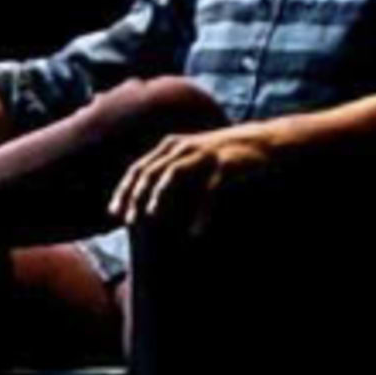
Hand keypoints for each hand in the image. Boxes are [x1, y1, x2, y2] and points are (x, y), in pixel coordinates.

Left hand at [118, 121, 271, 234]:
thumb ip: (169, 170)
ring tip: (151, 217)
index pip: (139, 168)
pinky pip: (209, 190)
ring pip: (174, 173)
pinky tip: (194, 232)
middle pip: (151, 170)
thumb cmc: (221, 157)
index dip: (123, 190)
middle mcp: (183, 147)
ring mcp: (204, 154)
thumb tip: (145, 198)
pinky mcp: (225, 165)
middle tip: (127, 220)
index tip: (113, 214)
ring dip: (159, 195)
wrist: (262, 142)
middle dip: (135, 195)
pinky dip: (200, 211)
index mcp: (170, 147)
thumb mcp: (191, 158)